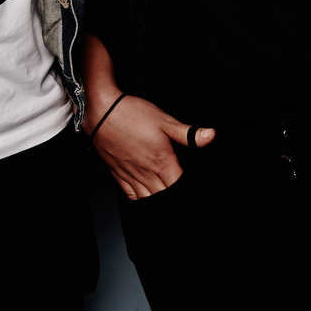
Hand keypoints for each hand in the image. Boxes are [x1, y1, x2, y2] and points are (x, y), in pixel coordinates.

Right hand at [89, 94, 212, 199]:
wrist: (101, 111)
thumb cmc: (131, 113)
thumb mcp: (165, 120)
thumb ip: (188, 133)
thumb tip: (210, 136)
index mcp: (161, 162)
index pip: (179, 186)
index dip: (187, 188)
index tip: (193, 186)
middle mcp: (146, 173)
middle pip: (164, 196)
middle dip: (173, 196)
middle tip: (178, 188)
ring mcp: (131, 175)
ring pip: (148, 199)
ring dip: (158, 198)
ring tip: (164, 193)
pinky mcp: (118, 174)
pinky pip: (131, 195)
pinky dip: (140, 198)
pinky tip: (146, 194)